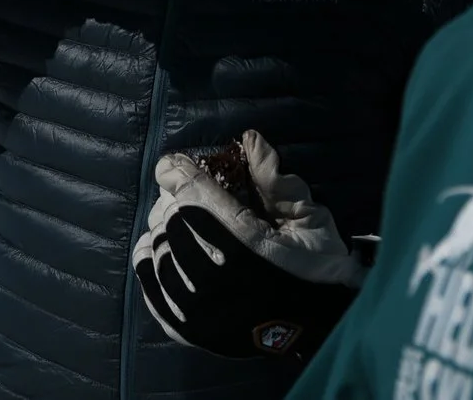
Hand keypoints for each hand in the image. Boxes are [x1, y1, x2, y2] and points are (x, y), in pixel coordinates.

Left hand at [133, 130, 362, 358]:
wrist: (324, 326)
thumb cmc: (318, 266)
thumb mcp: (309, 216)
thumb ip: (275, 179)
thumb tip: (250, 138)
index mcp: (249, 246)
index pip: (195, 198)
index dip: (178, 174)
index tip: (171, 164)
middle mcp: (218, 280)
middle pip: (172, 224)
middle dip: (173, 202)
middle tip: (182, 194)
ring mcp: (201, 311)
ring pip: (159, 255)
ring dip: (160, 232)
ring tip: (169, 222)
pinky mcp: (192, 333)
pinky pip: (154, 293)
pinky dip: (148, 267)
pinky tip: (151, 251)